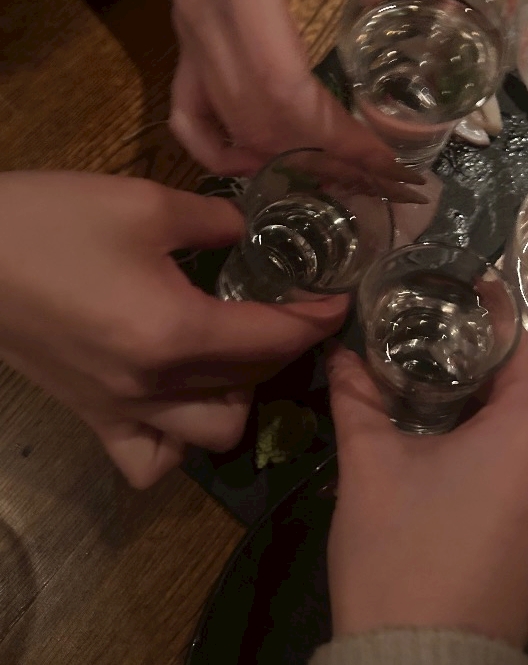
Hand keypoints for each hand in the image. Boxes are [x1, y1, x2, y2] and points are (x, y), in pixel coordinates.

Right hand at [0, 171, 347, 487]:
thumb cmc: (52, 221)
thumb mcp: (145, 203)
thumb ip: (217, 221)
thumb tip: (255, 231)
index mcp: (175, 332)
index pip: (271, 339)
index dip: (315, 319)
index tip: (338, 300)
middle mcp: (154, 387)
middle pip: (249, 386)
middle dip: (284, 351)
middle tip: (286, 309)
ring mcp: (119, 411)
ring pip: (209, 436)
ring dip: (236, 398)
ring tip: (231, 352)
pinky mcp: (89, 416)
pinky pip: (147, 460)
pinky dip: (174, 443)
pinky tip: (176, 400)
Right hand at [142, 0, 411, 183]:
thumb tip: (436, 38)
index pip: (283, 86)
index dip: (333, 134)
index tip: (383, 158)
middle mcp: (204, 21)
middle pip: (256, 119)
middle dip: (320, 158)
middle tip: (374, 178)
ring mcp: (185, 39)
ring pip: (228, 127)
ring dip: (284, 161)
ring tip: (340, 175)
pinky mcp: (182, 48)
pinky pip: (188, 119)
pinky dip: (223, 152)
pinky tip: (264, 162)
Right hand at [325, 337, 527, 647]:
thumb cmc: (399, 551)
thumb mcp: (369, 464)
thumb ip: (359, 396)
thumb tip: (340, 352)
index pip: (524, 348)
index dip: (486, 330)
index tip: (450, 320)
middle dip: (486, 382)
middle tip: (435, 372)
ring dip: (501, 427)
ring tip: (446, 423)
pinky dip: (514, 467)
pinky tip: (466, 474)